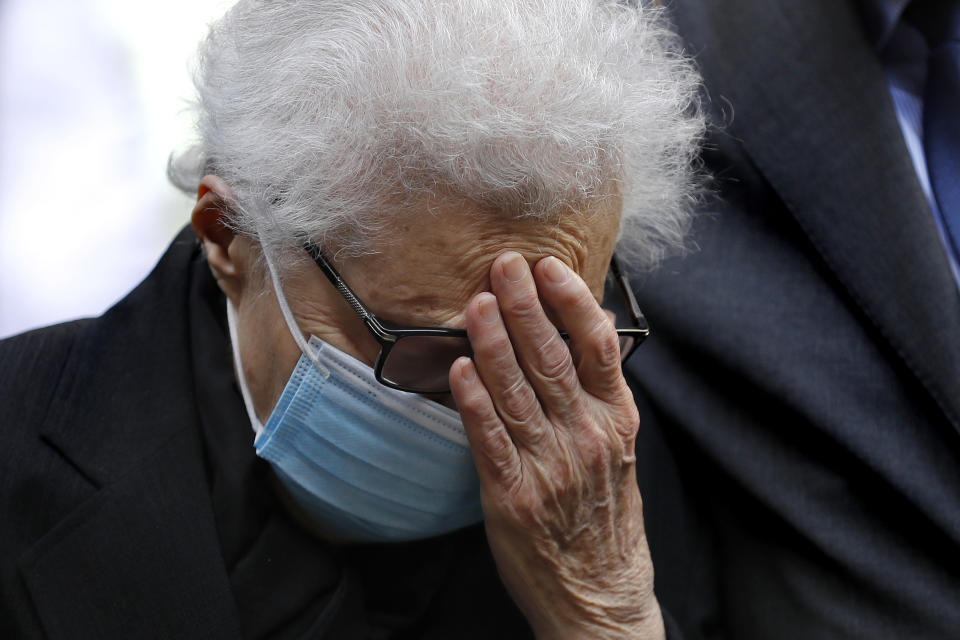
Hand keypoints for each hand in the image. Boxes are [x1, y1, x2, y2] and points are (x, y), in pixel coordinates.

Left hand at [449, 252, 663, 639]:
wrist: (600, 592)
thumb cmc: (605, 513)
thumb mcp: (620, 448)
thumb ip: (601, 390)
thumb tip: (588, 327)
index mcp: (613, 418)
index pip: (596, 347)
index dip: (572, 302)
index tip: (549, 267)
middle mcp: (584, 435)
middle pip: (552, 358)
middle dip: (525, 306)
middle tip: (504, 264)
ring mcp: (549, 465)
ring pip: (518, 391)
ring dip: (494, 342)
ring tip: (477, 302)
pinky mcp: (512, 495)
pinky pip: (490, 440)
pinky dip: (474, 402)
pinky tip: (459, 369)